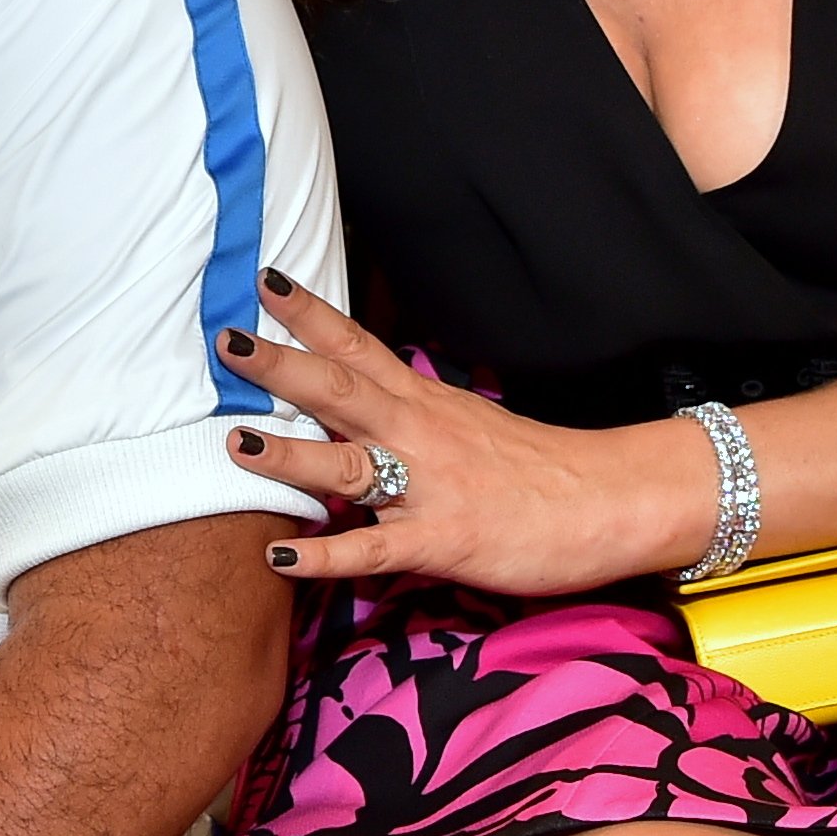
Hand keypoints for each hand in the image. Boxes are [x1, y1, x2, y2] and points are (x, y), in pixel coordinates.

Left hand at [220, 271, 719, 596]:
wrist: (610, 503)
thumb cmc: (537, 469)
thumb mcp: (468, 425)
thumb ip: (411, 416)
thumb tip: (362, 407)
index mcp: (426, 402)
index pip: (359, 346)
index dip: (311, 314)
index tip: (265, 280)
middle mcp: (421, 434)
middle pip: (341, 390)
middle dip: (281, 365)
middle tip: (226, 338)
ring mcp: (430, 487)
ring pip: (350, 466)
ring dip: (290, 455)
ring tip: (234, 442)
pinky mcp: (443, 541)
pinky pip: (374, 550)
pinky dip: (325, 555)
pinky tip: (280, 556)